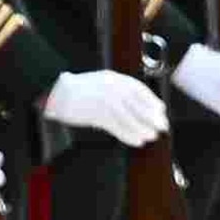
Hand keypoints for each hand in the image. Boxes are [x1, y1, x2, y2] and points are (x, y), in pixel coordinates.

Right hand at [40, 67, 167, 147]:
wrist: (56, 92)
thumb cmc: (81, 90)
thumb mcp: (104, 82)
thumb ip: (121, 91)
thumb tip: (142, 105)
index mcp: (115, 79)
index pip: (140, 90)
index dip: (153, 102)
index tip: (161, 110)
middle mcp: (112, 89)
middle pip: (138, 105)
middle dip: (152, 118)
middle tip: (162, 126)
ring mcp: (105, 102)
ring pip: (130, 119)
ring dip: (143, 129)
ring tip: (151, 136)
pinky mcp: (97, 115)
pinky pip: (118, 128)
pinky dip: (129, 136)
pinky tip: (137, 141)